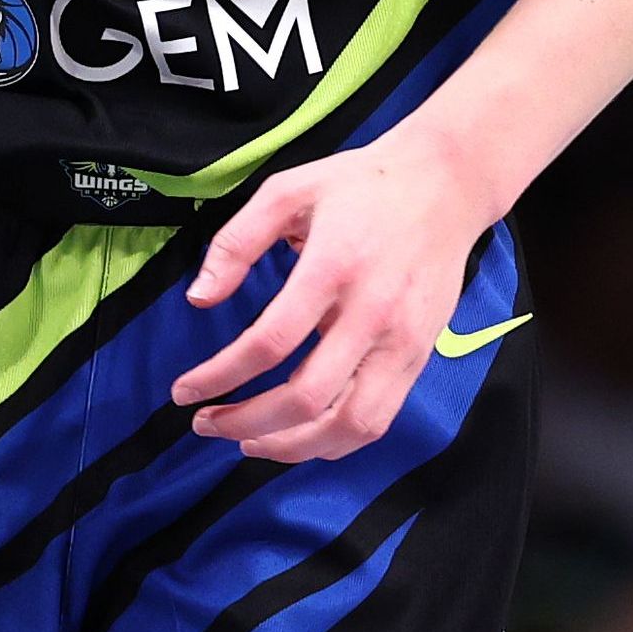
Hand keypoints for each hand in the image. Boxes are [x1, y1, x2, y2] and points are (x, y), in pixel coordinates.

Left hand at [169, 137, 491, 459]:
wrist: (448, 184)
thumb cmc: (362, 186)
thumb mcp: (289, 190)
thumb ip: (237, 241)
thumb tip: (199, 298)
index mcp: (333, 268)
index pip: (270, 342)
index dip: (219, 376)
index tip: (184, 391)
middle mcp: (372, 314)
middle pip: (306, 397)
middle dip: (245, 423)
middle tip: (206, 423)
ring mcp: (403, 342)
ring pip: (349, 425)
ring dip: (291, 447)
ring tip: (249, 443)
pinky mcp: (420, 357)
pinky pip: (378, 420)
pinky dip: (334, 442)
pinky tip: (299, 436)